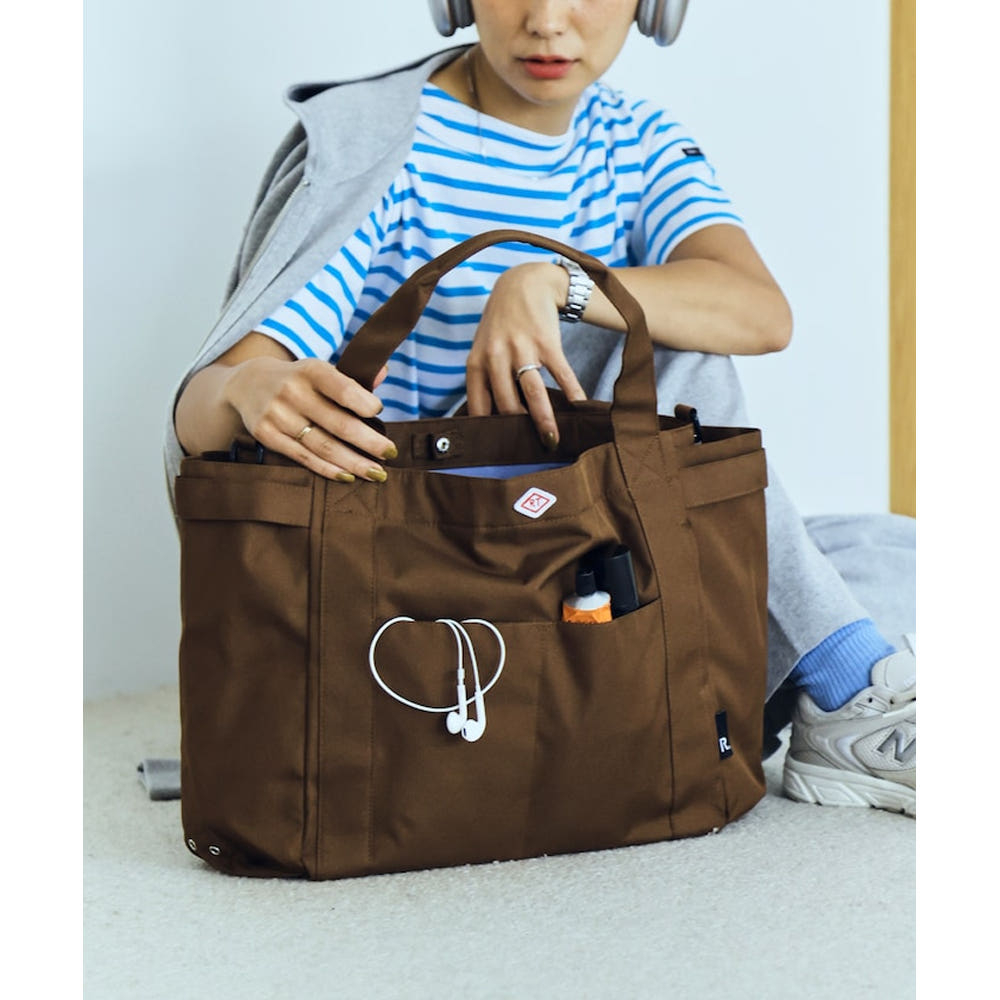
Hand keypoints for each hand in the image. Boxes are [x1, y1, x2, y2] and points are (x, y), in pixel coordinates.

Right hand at [223, 353, 394, 481]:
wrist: (248, 383)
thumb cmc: (299, 380)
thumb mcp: (320, 370)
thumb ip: (352, 376)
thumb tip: (383, 373)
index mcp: (311, 370)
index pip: (343, 389)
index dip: (363, 403)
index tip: (379, 413)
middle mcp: (292, 392)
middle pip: (338, 424)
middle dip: (369, 442)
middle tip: (391, 453)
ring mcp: (278, 415)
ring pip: (323, 446)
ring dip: (354, 462)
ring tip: (376, 473)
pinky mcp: (267, 435)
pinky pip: (304, 457)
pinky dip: (328, 469)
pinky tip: (348, 476)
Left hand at [465, 262, 586, 447]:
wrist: (522, 284)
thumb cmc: (501, 325)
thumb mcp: (483, 350)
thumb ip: (486, 382)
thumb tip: (495, 422)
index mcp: (476, 364)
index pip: (479, 407)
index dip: (489, 432)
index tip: (500, 451)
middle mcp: (496, 357)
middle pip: (508, 405)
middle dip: (521, 431)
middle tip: (533, 449)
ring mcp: (522, 349)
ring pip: (533, 394)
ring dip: (545, 421)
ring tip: (553, 441)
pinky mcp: (547, 342)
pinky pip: (562, 375)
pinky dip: (573, 393)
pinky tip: (580, 408)